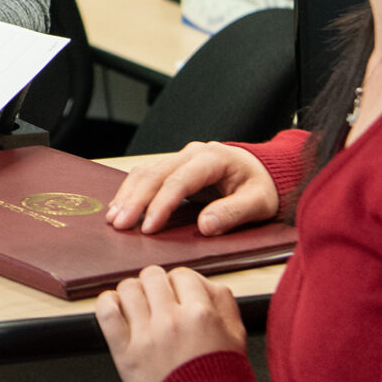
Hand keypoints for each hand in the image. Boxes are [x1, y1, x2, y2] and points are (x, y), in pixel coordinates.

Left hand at [95, 265, 248, 381]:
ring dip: (133, 295)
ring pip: (128, 288)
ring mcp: (146, 336)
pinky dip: (109, 304)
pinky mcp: (125, 353)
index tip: (179, 297)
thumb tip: (202, 281)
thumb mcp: (236, 336)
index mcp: (201, 314)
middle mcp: (172, 321)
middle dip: (157, 287)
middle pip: (152, 276)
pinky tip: (118, 311)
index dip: (180, 284)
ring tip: (141, 310)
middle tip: (160, 303)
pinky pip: (106, 311)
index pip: (182, 274)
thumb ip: (222, 301)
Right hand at [105, 141, 279, 235]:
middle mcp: (192, 153)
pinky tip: (121, 206)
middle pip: (155, 174)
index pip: (179, 181)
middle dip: (134, 200)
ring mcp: (181, 157)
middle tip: (119, 224)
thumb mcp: (260, 202)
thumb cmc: (264, 186)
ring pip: (146, 172)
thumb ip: (233, 213)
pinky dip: (132, 191)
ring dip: (128, 195)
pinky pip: (148, 175)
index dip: (161, 204)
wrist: (266, 170)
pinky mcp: (175, 167)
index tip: (148, 228)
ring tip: (114, 218)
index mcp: (213, 158)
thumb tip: (204, 226)